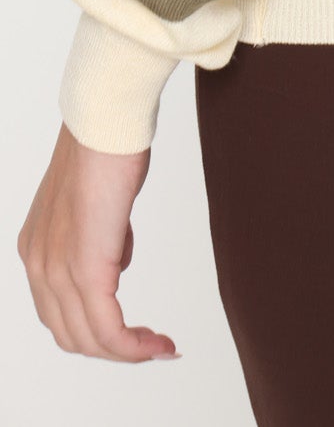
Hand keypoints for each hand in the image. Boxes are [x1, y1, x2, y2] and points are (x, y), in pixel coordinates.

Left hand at [16, 121, 179, 362]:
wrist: (106, 118)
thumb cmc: (108, 143)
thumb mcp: (97, 199)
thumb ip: (99, 233)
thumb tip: (115, 258)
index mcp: (37, 248)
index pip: (60, 311)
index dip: (96, 330)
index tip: (133, 334)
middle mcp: (38, 264)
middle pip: (71, 335)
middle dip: (113, 349)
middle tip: (151, 346)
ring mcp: (57, 269)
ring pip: (88, 338)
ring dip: (126, 352)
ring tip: (159, 347)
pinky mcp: (86, 269)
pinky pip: (107, 327)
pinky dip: (132, 346)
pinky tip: (157, 345)